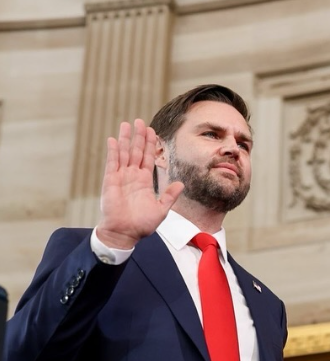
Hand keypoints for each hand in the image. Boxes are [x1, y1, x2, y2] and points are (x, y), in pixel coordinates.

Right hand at [96, 119, 183, 249]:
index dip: (150, 145)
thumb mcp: (161, 209)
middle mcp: (132, 176)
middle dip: (139, 137)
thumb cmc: (142, 224)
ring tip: (127, 124)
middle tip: (140, 121)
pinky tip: (113, 139)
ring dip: (125, 139)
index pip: (148, 158)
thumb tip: (181, 183)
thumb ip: (169, 195)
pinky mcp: (111, 181)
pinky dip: (113, 151)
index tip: (152, 131)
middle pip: (137, 151)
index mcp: (144, 181)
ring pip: (124, 153)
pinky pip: (112, 163)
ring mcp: (121, 177)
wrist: (125, 233)